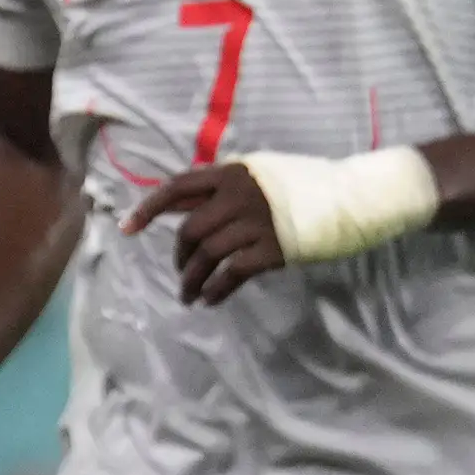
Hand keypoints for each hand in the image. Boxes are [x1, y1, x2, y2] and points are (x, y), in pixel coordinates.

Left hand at [122, 161, 290, 305]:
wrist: (347, 197)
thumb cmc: (300, 186)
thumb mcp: (255, 177)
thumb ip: (220, 190)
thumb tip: (178, 207)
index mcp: (231, 174)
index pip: (179, 187)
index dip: (149, 207)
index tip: (127, 228)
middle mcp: (238, 196)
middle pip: (191, 229)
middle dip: (180, 255)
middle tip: (183, 272)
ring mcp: (256, 223)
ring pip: (208, 254)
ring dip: (193, 279)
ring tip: (190, 296)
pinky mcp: (272, 249)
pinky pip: (233, 273)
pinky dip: (217, 289)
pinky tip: (211, 300)